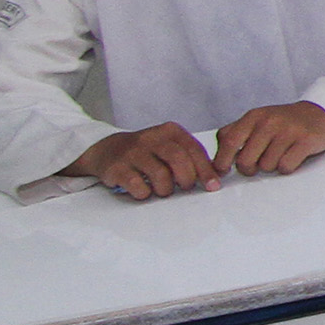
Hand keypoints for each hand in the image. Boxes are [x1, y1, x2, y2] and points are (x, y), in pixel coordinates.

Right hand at [72, 123, 219, 200]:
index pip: (194, 149)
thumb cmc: (147, 152)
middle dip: (187, 178)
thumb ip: (191, 157)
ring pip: (160, 175)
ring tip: (163, 190)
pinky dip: (145, 193)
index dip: (206, 170)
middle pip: (178, 159)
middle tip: (184, 187)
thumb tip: (216, 176)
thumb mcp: (170, 146)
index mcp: (170, 131)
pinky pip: (138, 185)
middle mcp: (151, 138)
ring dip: (166, 189)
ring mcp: (132, 152)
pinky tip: (144, 191)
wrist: (107, 150)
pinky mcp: (117, 168)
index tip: (212, 185)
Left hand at [219, 101, 324, 176]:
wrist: (320, 113)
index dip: (222, 160)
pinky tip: (291, 157)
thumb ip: (235, 133)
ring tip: (279, 155)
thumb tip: (215, 158)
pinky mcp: (305, 141)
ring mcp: (288, 131)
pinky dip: (287, 168)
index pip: (229, 141)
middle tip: (256, 166)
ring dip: (271, 167)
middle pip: (246, 160)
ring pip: (267, 166)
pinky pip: (286, 167)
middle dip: (249, 169)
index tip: (223, 170)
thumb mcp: (257, 120)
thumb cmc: (283, 122)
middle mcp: (269, 122)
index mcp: (254, 116)